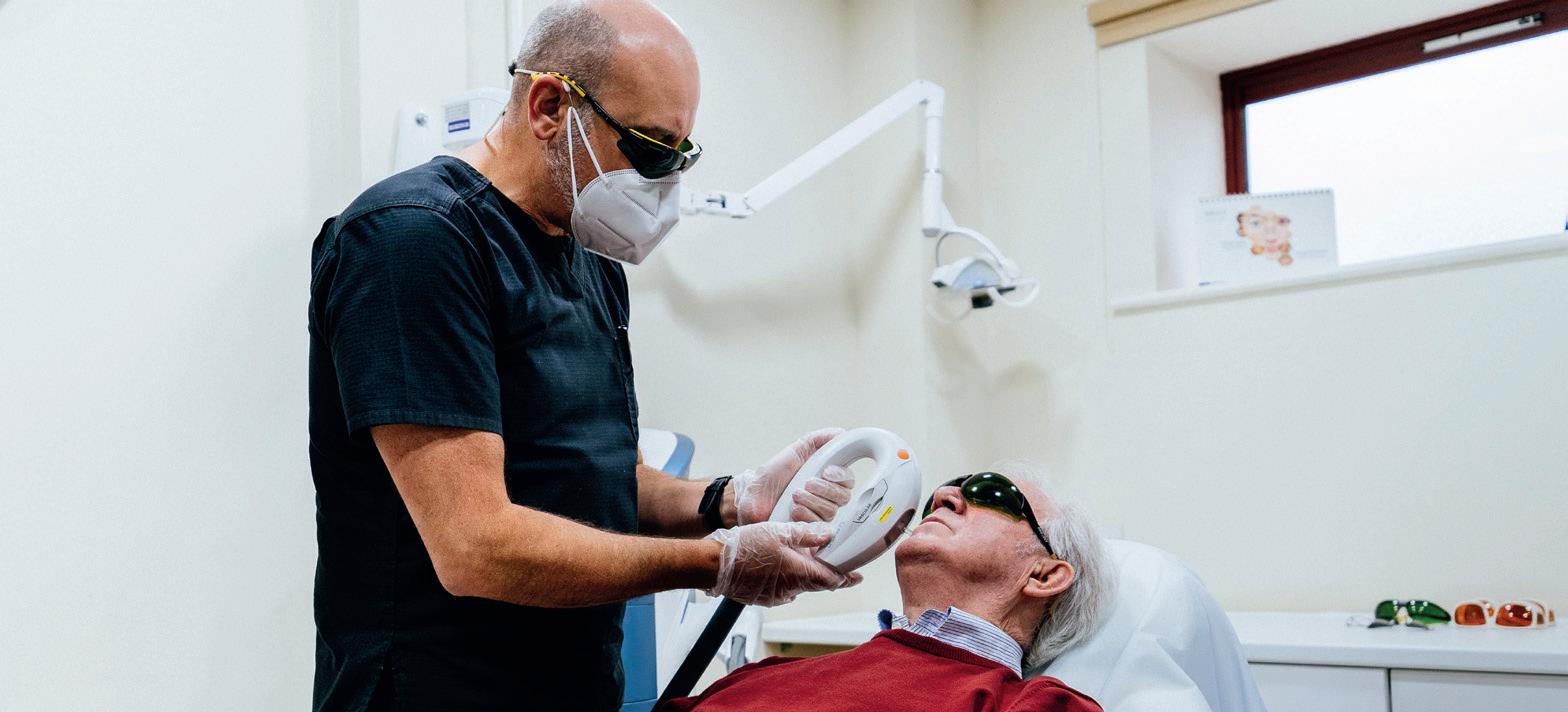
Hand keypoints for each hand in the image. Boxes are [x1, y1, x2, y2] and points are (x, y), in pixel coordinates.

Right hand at [706, 521, 862, 605]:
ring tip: (799, 558)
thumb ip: (806, 534)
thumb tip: (829, 534)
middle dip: (826, 574)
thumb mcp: (778, 532)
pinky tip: (778, 566)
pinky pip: (784, 589)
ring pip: (799, 586)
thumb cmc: (744, 547)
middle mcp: (791, 589)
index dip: (846, 578)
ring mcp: (777, 596)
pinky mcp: (764, 599)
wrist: (714, 565)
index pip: (831, 579)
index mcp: (798, 573)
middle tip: (833, 564)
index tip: (857, 577)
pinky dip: (787, 579)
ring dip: (804, 575)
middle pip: (817, 583)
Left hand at [733, 428, 854, 524]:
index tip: (827, 471)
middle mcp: (826, 499)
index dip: (842, 476)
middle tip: (806, 483)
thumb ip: (818, 440)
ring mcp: (818, 516)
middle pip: (843, 497)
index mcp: (827, 480)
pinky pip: (818, 526)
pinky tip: (792, 510)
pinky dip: (805, 515)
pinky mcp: (809, 531)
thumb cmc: (772, 476)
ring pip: (831, 511)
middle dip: (824, 488)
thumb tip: (840, 433)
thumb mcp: (795, 452)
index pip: (848, 480)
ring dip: (811, 501)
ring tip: (794, 495)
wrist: (753, 495)